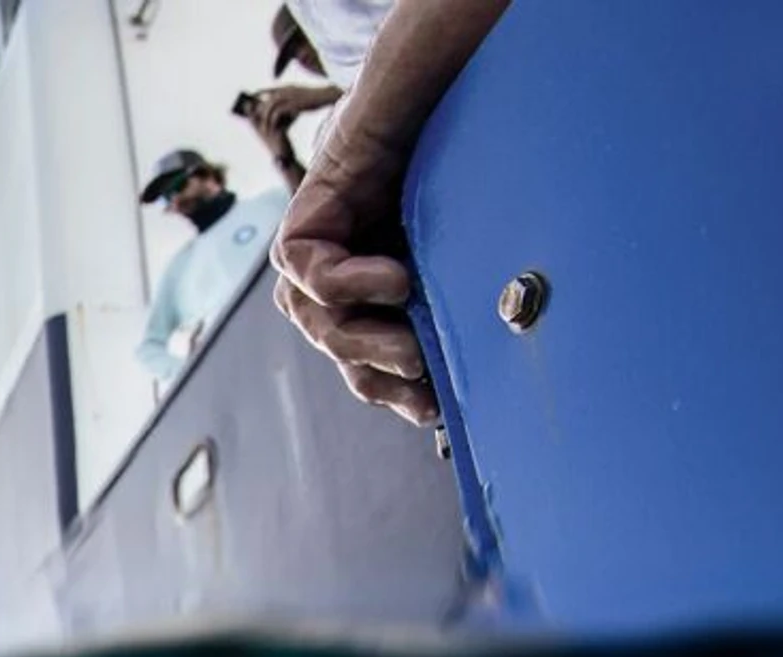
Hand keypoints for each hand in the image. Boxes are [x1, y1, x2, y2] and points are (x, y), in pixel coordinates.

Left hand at [239, 83, 340, 140]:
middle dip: (258, 111)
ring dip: (265, 119)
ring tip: (264, 129)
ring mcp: (288, 96)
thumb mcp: (299, 95)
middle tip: (254, 122)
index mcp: (286, 87)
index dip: (258, 95)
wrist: (324, 95)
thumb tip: (284, 106)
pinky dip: (274, 121)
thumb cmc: (314, 98)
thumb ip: (290, 98)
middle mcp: (284, 90)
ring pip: (270, 107)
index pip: (267, 90)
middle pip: (266, 100)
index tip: (252, 101)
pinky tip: (273, 128)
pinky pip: (277, 113)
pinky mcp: (292, 104)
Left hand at [269, 113, 437, 425]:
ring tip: (416, 341)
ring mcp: (307, 273)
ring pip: (328, 330)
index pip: (373, 377)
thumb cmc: (451, 195)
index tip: (439, 412)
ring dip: (372, 342)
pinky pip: (316, 278)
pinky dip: (357, 285)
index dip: (402, 398)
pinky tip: (397, 279)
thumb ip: (451, 318)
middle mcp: (329, 300)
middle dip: (389, 374)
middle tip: (430, 370)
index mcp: (367, 314)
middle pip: (349, 360)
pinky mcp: (296, 240)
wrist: (427, 118)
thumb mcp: (454, 272)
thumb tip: (485, 384)